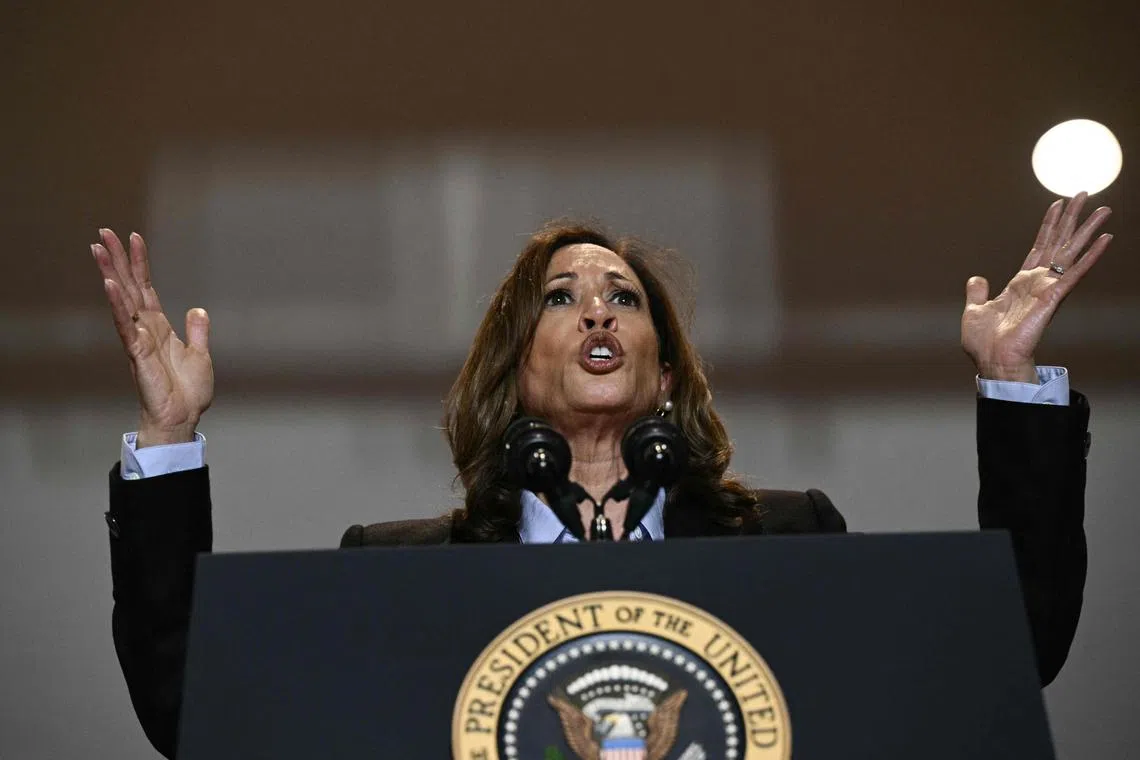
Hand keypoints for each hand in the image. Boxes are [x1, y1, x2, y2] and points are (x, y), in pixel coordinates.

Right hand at [92, 230, 213, 445]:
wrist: (183, 417)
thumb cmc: (188, 392)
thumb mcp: (200, 354)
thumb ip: (197, 331)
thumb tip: (198, 309)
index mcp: (159, 326)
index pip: (146, 287)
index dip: (140, 263)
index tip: (133, 238)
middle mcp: (145, 328)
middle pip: (128, 286)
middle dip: (117, 259)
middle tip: (103, 231)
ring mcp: (138, 339)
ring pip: (122, 300)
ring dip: (110, 273)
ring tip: (99, 248)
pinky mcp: (137, 353)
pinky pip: (125, 325)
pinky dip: (118, 305)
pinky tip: (110, 285)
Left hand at [962, 192, 1112, 382]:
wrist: (992, 360)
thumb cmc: (984, 343)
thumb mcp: (975, 310)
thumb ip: (978, 292)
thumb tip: (976, 278)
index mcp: (1021, 283)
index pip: (1039, 247)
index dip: (1049, 225)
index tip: (1058, 204)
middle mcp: (1038, 282)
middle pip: (1059, 243)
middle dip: (1072, 218)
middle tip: (1085, 194)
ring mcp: (1048, 288)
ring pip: (1071, 251)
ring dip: (1087, 230)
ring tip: (1103, 209)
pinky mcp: (1053, 297)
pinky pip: (1075, 272)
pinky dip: (1091, 256)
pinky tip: (1105, 240)